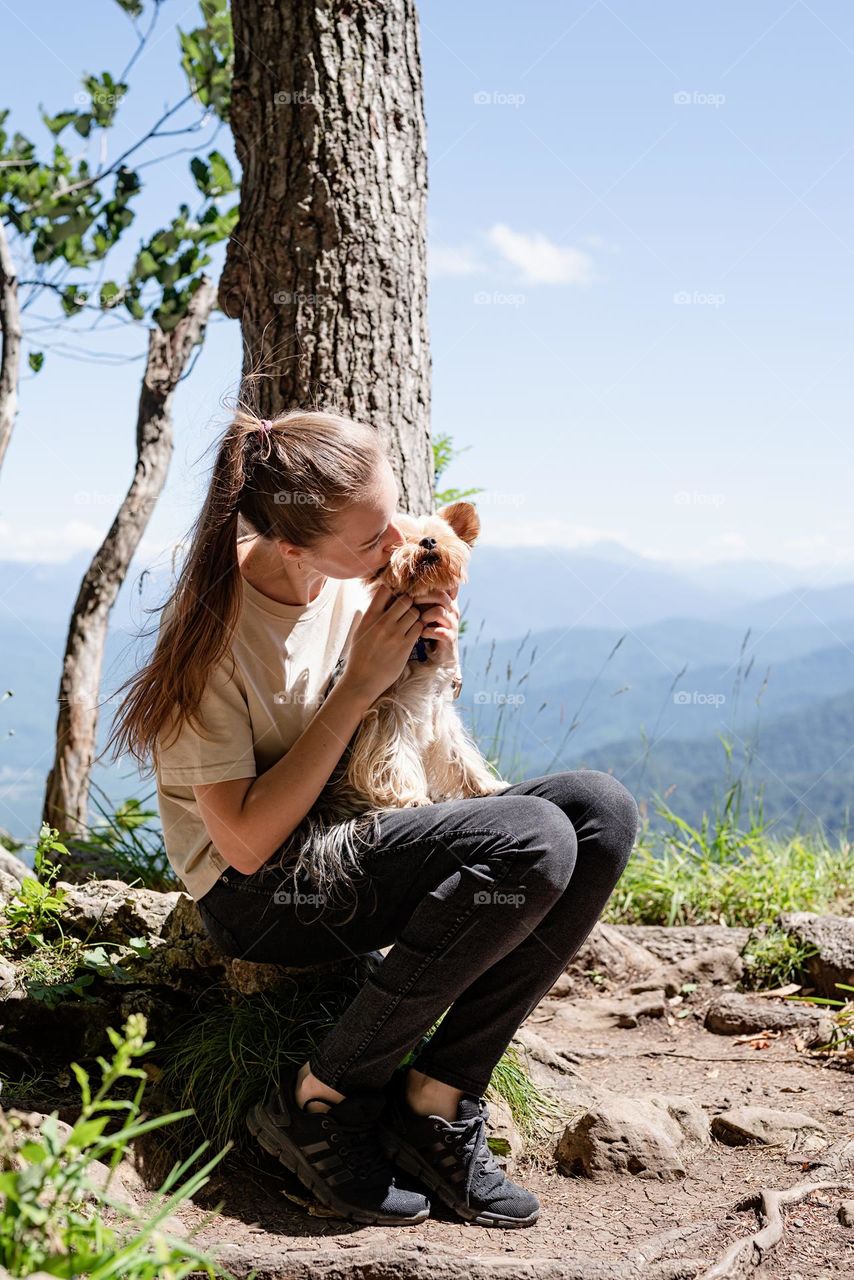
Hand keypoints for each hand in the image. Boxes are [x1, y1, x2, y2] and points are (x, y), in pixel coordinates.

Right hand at [341, 583, 423, 704]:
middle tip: (408, 610)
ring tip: (411, 622)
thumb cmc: (359, 655)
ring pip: (415, 613)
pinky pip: (419, 628)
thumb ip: (370, 615)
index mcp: (369, 617)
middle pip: (405, 599)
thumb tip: (379, 599)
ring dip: (416, 615)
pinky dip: (419, 627)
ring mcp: (394, 634)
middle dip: (409, 603)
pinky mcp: (405, 646)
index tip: (396, 596)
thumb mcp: (359, 631)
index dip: (393, 590)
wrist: (362, 680)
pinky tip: (413, 632)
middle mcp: (382, 623)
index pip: (385, 590)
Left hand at [413, 587, 459, 669]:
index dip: (431, 583)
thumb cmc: (423, 628)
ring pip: (439, 611)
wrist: (435, 654)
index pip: (445, 584)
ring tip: (416, 622)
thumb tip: (395, 583)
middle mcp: (451, 610)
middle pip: (441, 595)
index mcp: (445, 600)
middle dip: (422, 598)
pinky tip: (421, 635)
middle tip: (410, 603)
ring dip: (424, 616)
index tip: (413, 586)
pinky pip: (440, 632)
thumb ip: (414, 597)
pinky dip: (428, 632)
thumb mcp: (419, 611)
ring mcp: (452, 624)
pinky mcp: (450, 638)